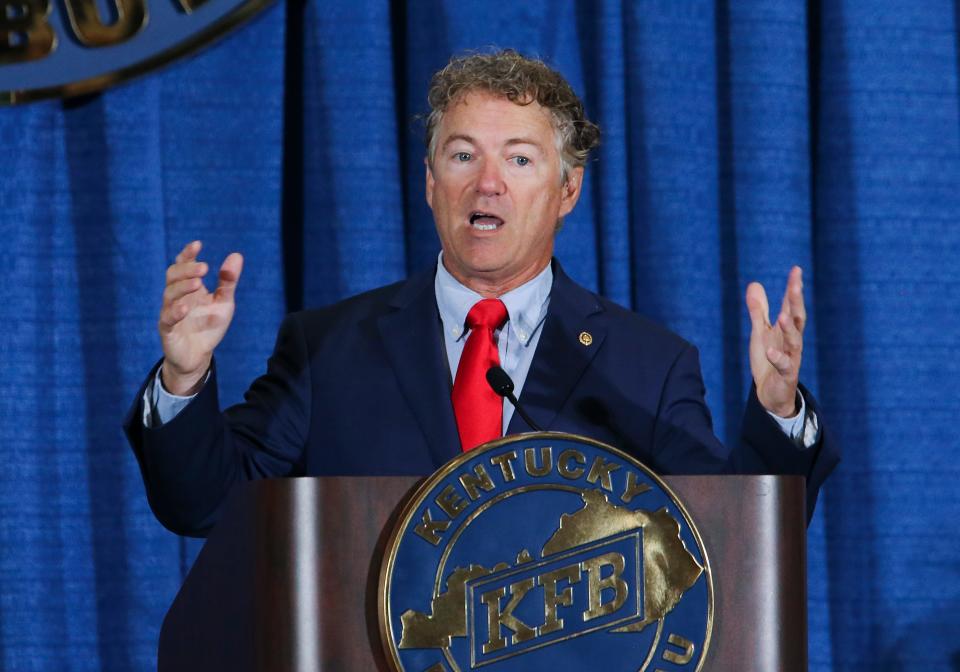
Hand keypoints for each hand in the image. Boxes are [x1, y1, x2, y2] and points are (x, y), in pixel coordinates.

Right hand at [158, 241, 243, 394]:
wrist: (198, 356)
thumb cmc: (208, 326)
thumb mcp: (223, 302)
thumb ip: (228, 281)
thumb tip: (237, 255)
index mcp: (188, 287)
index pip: (182, 265)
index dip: (187, 254)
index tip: (197, 244)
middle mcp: (176, 297)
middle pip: (172, 276)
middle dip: (186, 269)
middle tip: (204, 268)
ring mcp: (169, 312)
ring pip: (168, 294)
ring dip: (182, 287)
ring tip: (198, 283)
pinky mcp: (167, 330)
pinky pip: (166, 318)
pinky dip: (175, 311)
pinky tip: (185, 307)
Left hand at [745, 266, 805, 416]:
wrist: (771, 394)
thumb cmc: (768, 360)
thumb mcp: (760, 332)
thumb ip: (758, 310)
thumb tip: (754, 283)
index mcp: (785, 329)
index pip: (790, 305)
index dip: (793, 288)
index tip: (796, 269)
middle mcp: (792, 341)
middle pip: (796, 318)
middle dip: (796, 301)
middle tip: (796, 284)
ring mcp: (791, 357)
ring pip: (795, 341)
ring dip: (789, 328)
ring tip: (783, 315)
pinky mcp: (786, 375)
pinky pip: (784, 365)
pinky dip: (778, 358)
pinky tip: (770, 351)